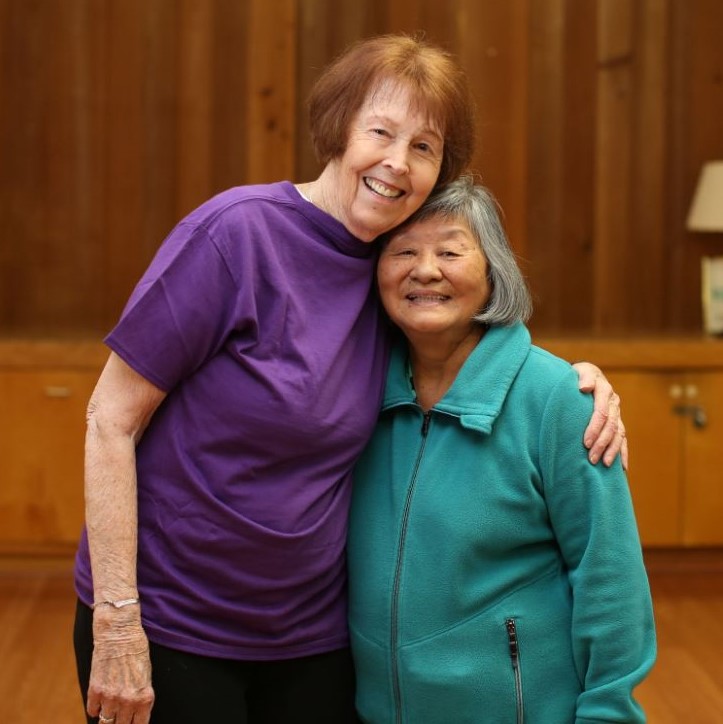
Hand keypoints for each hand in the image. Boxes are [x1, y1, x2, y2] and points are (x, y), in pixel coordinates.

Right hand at [87, 608, 154, 723]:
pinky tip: (100, 702)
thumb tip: (137, 712)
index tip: (133, 722)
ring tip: (111, 709)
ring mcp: (110, 697)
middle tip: (120, 717)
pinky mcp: (95, 690)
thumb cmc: (137, 650)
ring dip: (108, 717)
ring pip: (106, 722)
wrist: (119, 633)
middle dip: (121, 723)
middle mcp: (127, 701)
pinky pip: (92, 711)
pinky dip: (95, 709)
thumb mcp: (147, 674)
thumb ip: (142, 695)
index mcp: (144, 697)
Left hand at [572, 362, 627, 470]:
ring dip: (612, 450)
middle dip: (602, 443)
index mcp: (604, 389)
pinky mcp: (618, 421)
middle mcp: (614, 402)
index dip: (594, 428)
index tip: (585, 442)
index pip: (601, 412)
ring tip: (605, 464)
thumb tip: (584, 388)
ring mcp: (617, 412)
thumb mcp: (579, 371)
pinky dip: (623, 453)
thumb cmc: (576, 375)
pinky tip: (622, 467)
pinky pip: (623, 438)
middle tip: (591, 458)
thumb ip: (583, 377)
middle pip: (611, 426)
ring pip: (618, 434)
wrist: (584, 375)